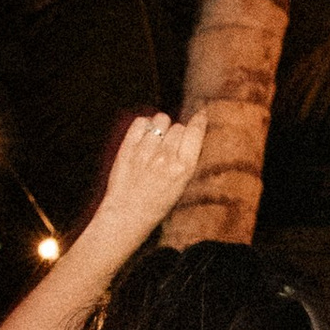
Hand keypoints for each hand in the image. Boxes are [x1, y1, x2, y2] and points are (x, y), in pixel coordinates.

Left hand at [87, 109, 207, 251]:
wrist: (128, 215)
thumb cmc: (156, 204)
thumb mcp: (182, 185)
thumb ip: (185, 159)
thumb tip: (188, 131)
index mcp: (184, 168)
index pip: (195, 132)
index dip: (199, 121)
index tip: (201, 114)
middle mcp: (166, 157)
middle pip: (178, 127)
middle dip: (176, 133)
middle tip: (168, 148)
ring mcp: (146, 151)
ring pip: (160, 120)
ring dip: (160, 127)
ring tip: (155, 141)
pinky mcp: (128, 147)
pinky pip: (141, 121)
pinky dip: (144, 125)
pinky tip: (144, 138)